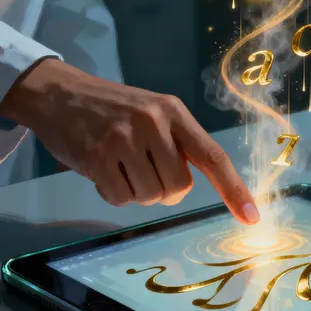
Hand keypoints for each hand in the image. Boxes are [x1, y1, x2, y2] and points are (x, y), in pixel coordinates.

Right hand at [0, 59, 259, 224]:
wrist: (59, 94)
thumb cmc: (110, 108)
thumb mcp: (150, 111)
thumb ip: (175, 143)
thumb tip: (187, 186)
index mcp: (173, 111)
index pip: (213, 156)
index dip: (234, 189)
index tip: (251, 216)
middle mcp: (152, 122)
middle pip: (179, 187)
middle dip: (163, 191)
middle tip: (141, 171)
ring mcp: (123, 139)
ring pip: (150, 196)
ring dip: (135, 192)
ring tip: (118, 165)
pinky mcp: (97, 157)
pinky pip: (120, 199)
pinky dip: (112, 193)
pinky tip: (101, 170)